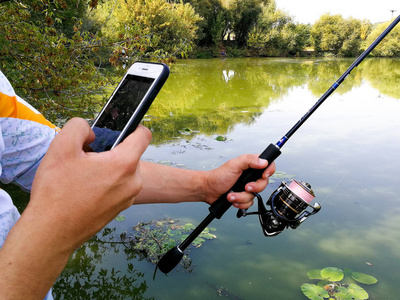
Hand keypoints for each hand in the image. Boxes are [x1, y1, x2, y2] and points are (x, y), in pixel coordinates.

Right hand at [29, 118, 151, 248]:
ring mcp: (128, 198)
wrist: (51, 233)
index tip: (120, 128)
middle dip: (110, 150)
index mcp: (124, 164)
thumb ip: (79, 127)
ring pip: (123, 171)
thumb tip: (92, 132)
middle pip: (130, 154)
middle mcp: (133, 182)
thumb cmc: (57, 193)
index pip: (144, 135)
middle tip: (87, 157)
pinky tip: (85, 189)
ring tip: (83, 175)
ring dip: (107, 168)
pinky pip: (118, 187)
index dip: (133, 126)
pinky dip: (106, 183)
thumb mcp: (61, 147)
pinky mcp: (120, 209)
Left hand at [204, 154, 274, 208]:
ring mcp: (247, 187)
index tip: (263, 175)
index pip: (268, 165)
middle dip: (253, 188)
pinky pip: (249, 203)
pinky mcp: (243, 197)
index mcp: (250, 165)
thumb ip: (249, 160)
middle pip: (263, 183)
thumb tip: (263, 161)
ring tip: (232, 194)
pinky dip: (240, 203)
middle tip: (245, 187)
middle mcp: (250, 176)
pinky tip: (232, 198)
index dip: (269, 170)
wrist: (208, 190)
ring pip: (255, 196)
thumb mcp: (234, 165)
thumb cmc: (218, 176)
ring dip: (242, 197)